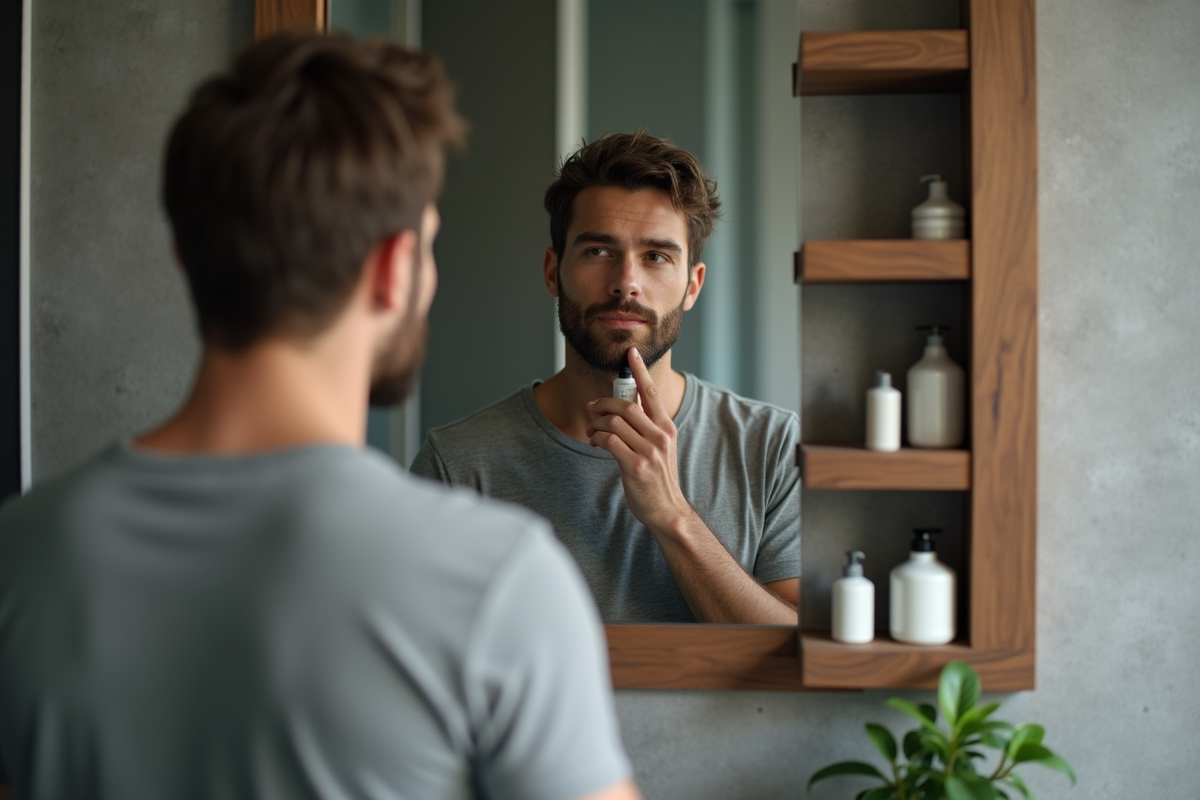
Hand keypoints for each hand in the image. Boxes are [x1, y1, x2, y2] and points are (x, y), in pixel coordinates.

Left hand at [585, 347, 692, 534]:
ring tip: (592, 430)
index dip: (640, 370)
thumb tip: (625, 405)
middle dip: (604, 403)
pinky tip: (595, 444)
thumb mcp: (660, 447)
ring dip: (596, 424)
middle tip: (591, 407)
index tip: (631, 353)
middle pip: (626, 406)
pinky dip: (597, 439)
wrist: (667, 509)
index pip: (652, 392)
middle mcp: (660, 436)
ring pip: (614, 422)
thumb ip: (646, 426)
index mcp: (666, 427)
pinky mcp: (635, 466)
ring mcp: (648, 451)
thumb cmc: (659, 477)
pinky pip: (609, 441)